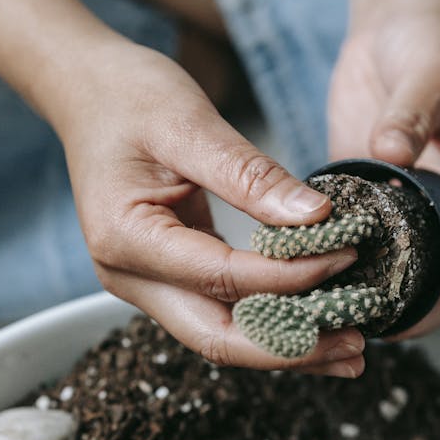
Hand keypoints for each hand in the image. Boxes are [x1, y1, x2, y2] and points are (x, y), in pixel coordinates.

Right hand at [57, 40, 365, 373]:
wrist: (85, 91)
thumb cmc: (129, 97)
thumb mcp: (190, 123)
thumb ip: (250, 176)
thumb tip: (315, 218)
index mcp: (126, 238)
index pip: (222, 278)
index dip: (289, 277)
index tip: (345, 258)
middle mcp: (128, 276)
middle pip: (216, 338)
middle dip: (289, 348)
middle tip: (354, 345)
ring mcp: (144, 282)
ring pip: (220, 335)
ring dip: (284, 345)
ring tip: (347, 346)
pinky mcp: (165, 276)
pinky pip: (219, 310)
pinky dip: (267, 319)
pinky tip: (313, 318)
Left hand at [328, 9, 439, 336]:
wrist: (394, 25)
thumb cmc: (433, 40)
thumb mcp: (431, 70)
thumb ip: (413, 111)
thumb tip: (393, 149)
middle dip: (427, 299)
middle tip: (396, 319)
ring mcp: (407, 202)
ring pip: (399, 262)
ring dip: (377, 290)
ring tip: (347, 313)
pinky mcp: (365, 196)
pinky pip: (356, 236)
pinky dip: (338, 259)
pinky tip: (310, 277)